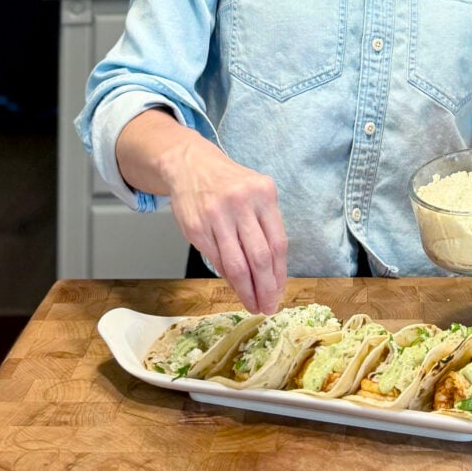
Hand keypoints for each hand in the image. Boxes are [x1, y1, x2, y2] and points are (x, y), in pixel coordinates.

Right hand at [118, 111, 287, 313]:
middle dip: (266, 288)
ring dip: (247, 291)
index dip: (280, 274)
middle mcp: (241, 202)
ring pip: (236, 265)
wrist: (191, 164)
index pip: (277, 243)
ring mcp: (216, 215)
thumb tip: (272, 273)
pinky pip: (216, 260)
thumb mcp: (255, 193)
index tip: (280, 293)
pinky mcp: (196, 227)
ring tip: (253, 304)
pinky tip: (234, 286)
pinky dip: (227, 277)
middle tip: (268, 307)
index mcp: (263, 193)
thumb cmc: (229, 183)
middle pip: (259, 257)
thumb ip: (265, 226)